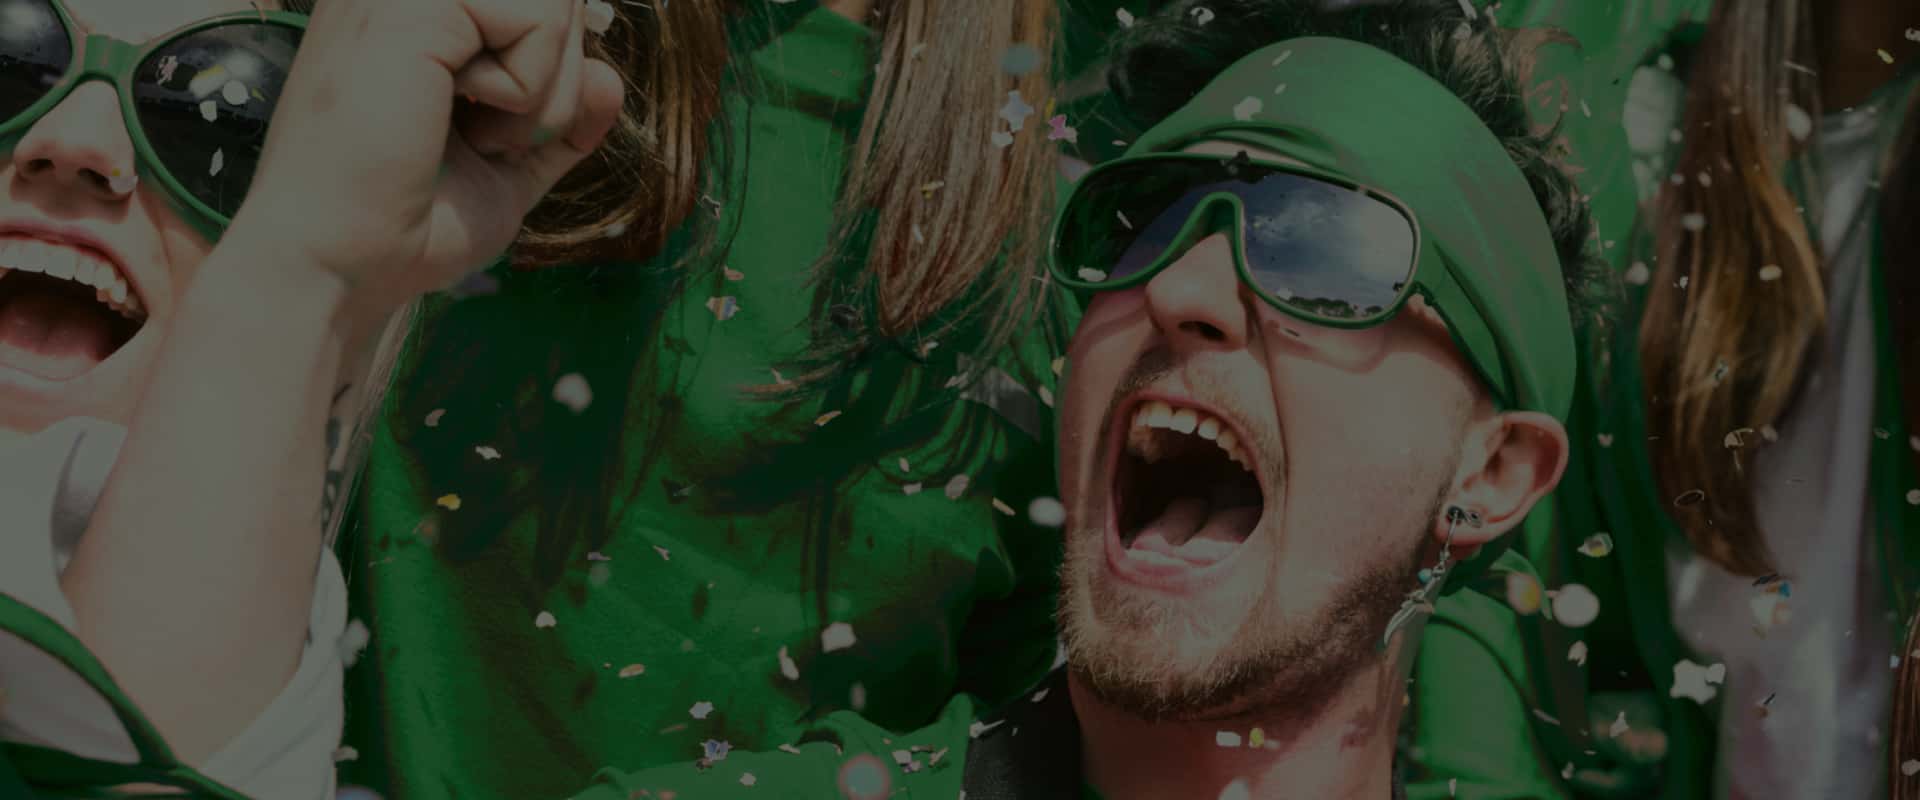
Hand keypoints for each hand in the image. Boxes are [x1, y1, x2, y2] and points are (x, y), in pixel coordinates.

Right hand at [227, 0, 622, 328]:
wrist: (342, 268)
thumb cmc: (407, 227)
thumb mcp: (508, 169)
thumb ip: (562, 119)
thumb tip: (610, 75)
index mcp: (417, 17)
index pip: (538, 10)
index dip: (553, 73)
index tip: (485, 133)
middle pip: (559, 4)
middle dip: (555, 88)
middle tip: (481, 141)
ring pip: (556, 8)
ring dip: (543, 97)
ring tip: (470, 135)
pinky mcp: (412, 6)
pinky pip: (540, 22)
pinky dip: (526, 95)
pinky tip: (457, 124)